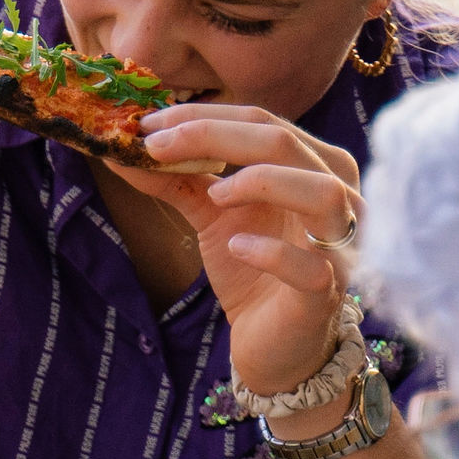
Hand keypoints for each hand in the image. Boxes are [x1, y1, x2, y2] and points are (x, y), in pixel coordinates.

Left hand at [127, 103, 365, 403]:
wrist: (273, 343)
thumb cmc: (252, 268)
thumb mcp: (210, 214)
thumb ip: (176, 178)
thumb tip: (120, 148)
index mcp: (313, 165)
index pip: (262, 120)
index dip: (202, 116)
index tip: (147, 123)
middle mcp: (337, 196)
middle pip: (283, 143)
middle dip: (212, 136)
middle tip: (155, 146)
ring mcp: (339, 245)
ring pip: (320, 192)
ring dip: (259, 182)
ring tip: (213, 195)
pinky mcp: (327, 292)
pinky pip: (311, 265)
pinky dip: (271, 251)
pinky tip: (237, 248)